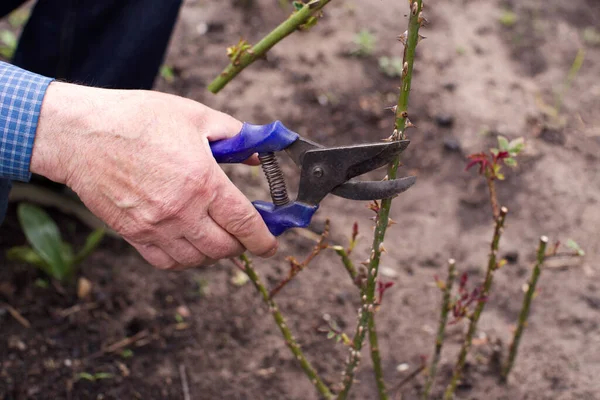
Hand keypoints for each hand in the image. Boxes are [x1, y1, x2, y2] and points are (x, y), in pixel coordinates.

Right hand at [31, 82, 277, 268]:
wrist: (81, 134)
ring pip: (197, 259)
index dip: (263, 240)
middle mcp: (181, 211)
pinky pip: (167, 262)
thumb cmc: (138, 119)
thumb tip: (258, 155)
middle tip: (244, 234)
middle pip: (224, 248)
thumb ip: (235, 136)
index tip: (270, 245)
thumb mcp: (195, 116)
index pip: (244, 224)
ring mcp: (155, 227)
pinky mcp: (133, 234)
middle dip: (242, 245)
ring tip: (218, 237)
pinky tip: (190, 244)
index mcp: (203, 182)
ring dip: (214, 253)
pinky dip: (185, 259)